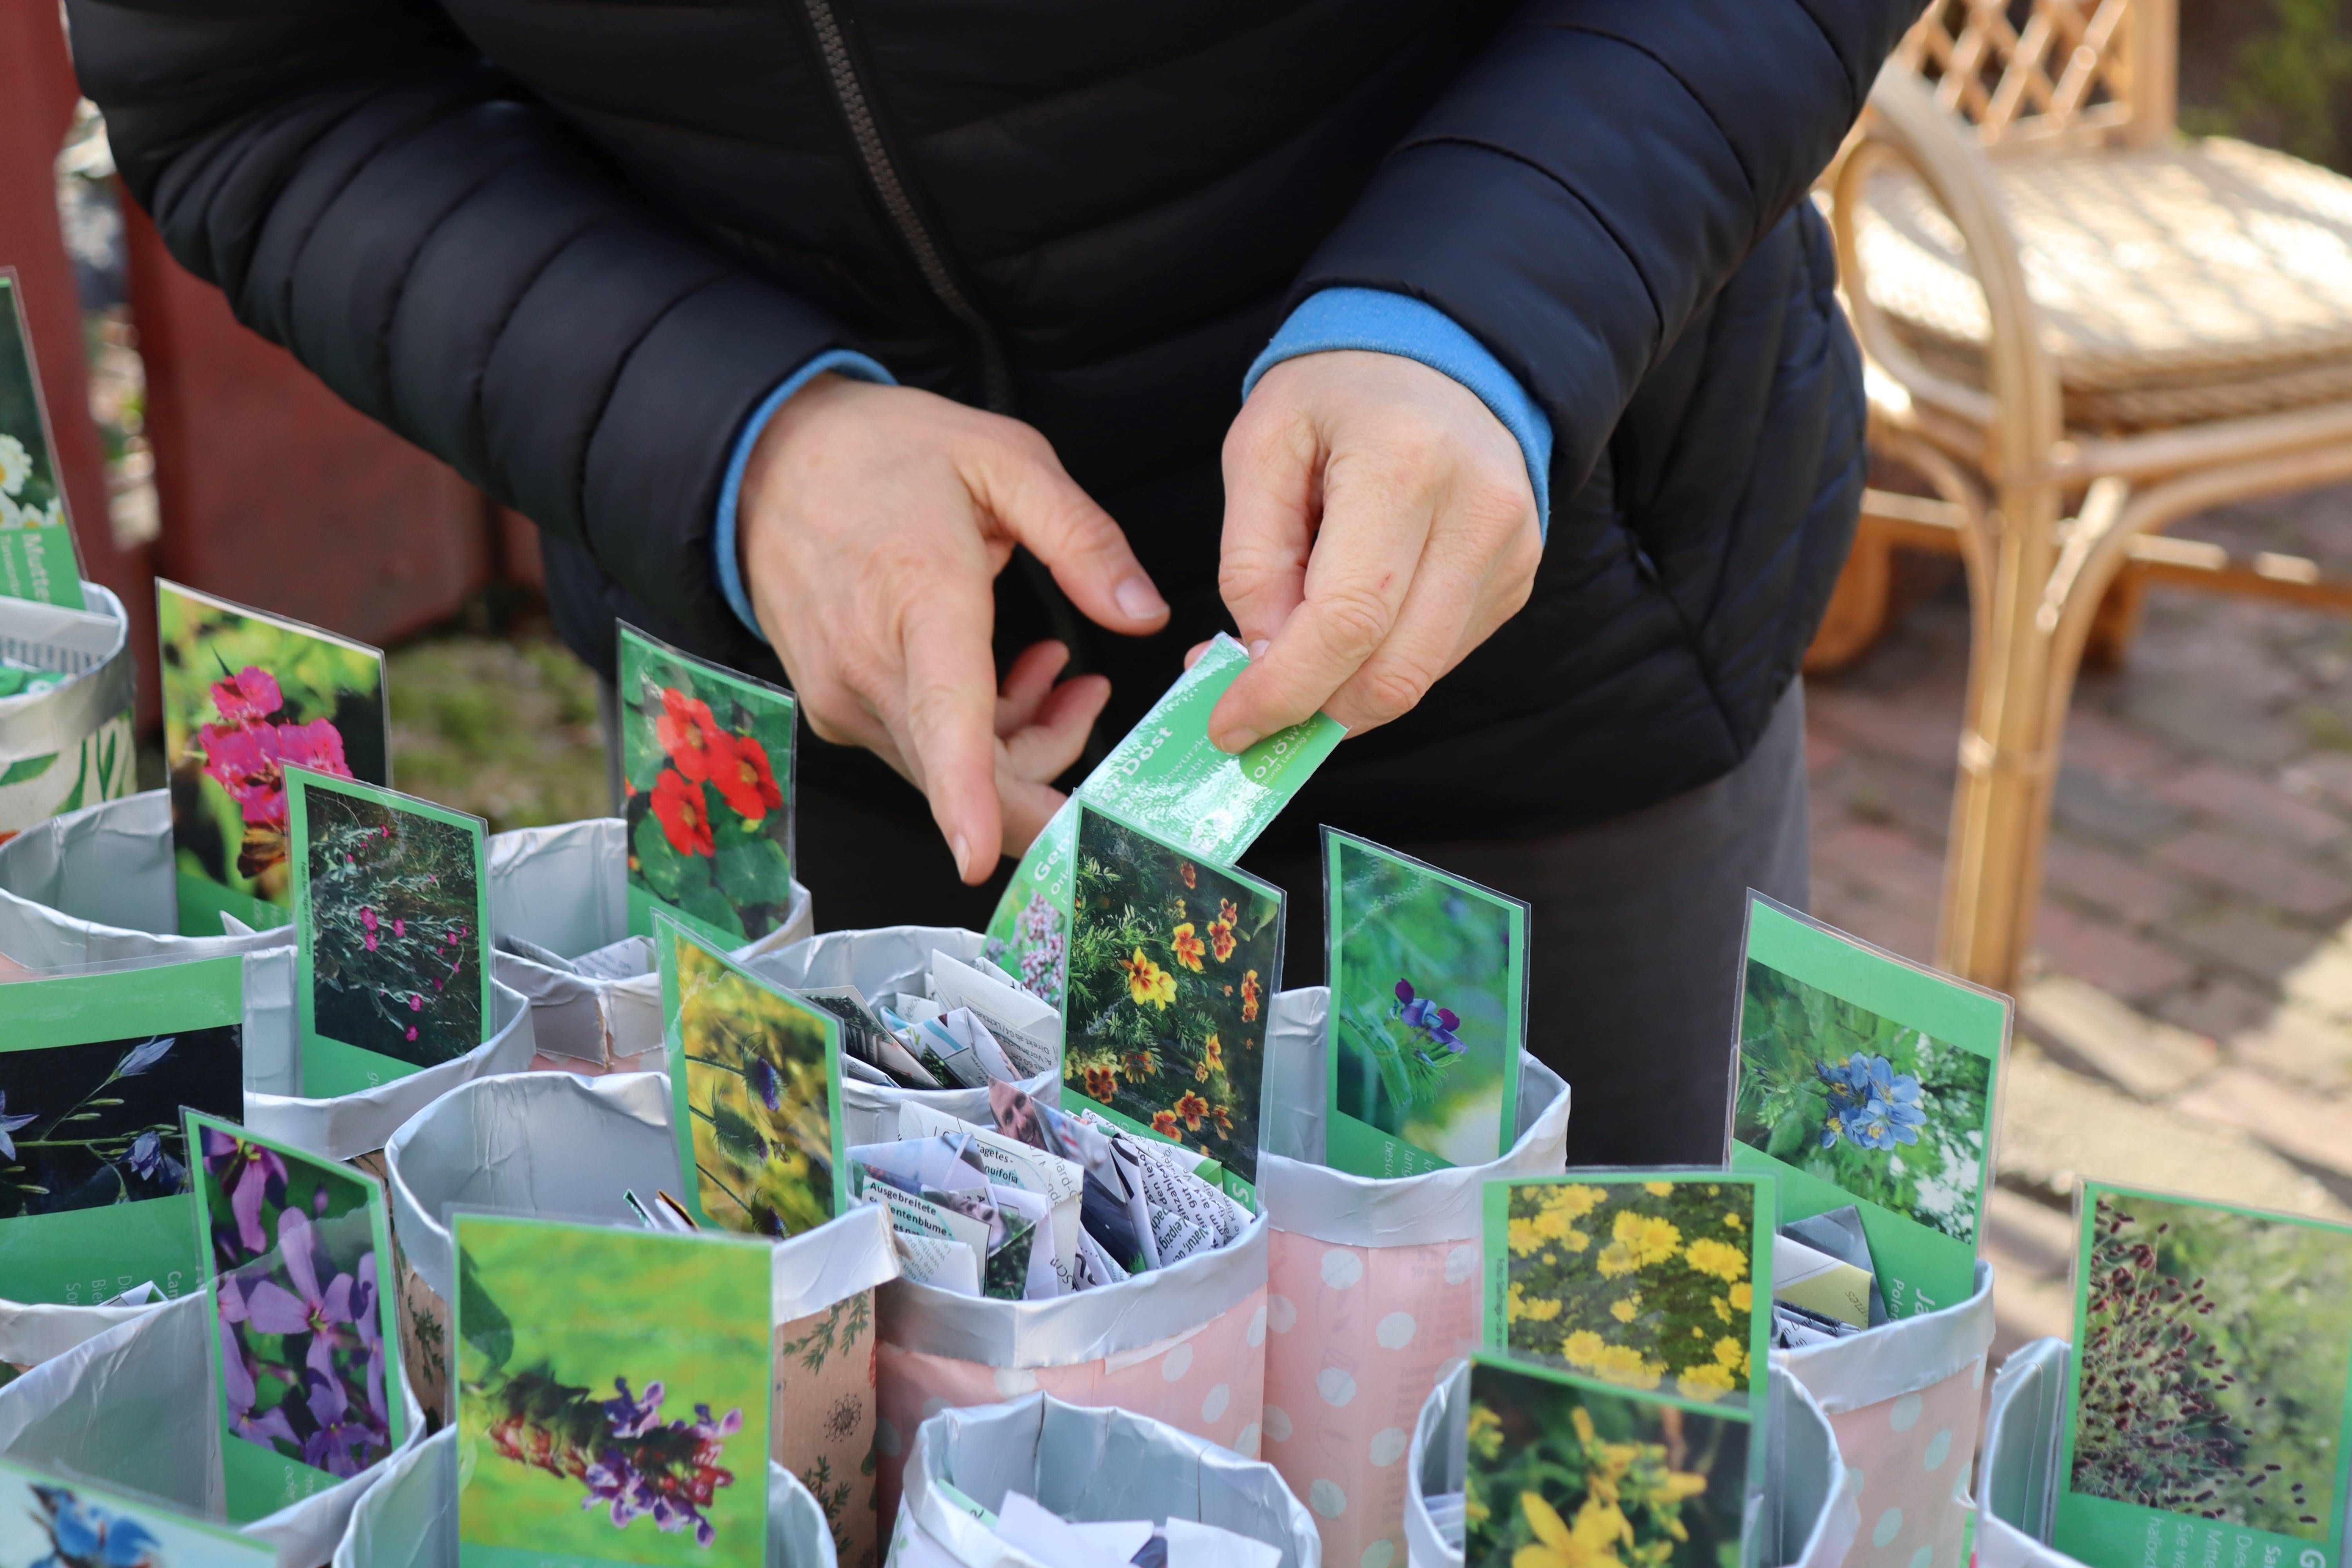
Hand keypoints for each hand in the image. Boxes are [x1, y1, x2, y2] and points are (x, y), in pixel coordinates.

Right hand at [737, 375, 1167, 880]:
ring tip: (1059, 669)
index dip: (965, 801)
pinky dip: (975, 734)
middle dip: (1049, 772)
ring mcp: (846, 699)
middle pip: (963, 778)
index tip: (977, 859)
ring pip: (950, 772)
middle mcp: (870, 670)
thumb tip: (1144, 614)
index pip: (943, 722)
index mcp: (919, 602)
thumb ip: (1082, 539)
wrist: (769, 460)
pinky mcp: (839, 710)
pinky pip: (923, 751)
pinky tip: (1006, 674)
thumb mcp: (1003, 460)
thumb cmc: (885, 454)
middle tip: (1093, 700)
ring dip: (1020, 743)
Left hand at [1206, 351, 1540, 750]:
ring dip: (1342, 696)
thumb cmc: (1339, 393)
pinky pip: (1437, 657)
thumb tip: (1262, 663)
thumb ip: (1252, 560)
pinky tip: (1346, 628)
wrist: (1443, 353)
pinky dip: (1379, 665)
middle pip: (1391, 670)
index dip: (1283, 689)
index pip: (1348, 619)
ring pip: (1417, 678)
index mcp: (1404, 465)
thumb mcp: (1262, 448)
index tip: (1229, 724)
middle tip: (1250, 715)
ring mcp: (1509, 553)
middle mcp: (1476, 514)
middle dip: (1310, 711)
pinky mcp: (1514, 579)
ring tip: (1290, 658)